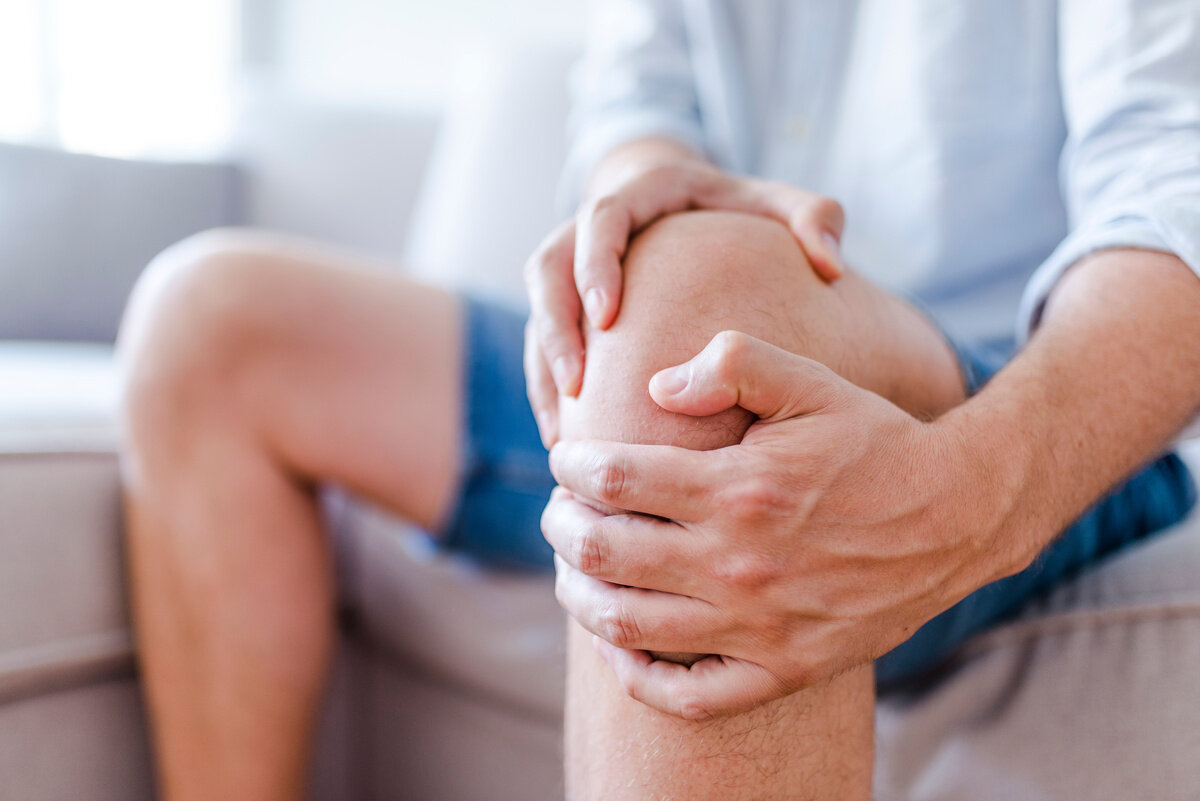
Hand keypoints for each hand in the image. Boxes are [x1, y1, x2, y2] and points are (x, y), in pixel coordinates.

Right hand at [523, 159, 846, 447]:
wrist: (684, 203)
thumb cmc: (737, 209)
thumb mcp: (776, 203)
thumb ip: (813, 219)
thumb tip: (831, 264)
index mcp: (638, 194)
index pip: (601, 219)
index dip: (596, 266)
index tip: (608, 316)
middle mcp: (590, 226)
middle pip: (548, 268)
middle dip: (556, 326)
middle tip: (578, 382)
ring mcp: (571, 266)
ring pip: (538, 313)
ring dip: (544, 369)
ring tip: (562, 428)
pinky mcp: (564, 303)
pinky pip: (542, 344)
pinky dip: (547, 388)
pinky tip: (564, 436)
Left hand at [542, 331, 1025, 719]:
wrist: (957, 516)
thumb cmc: (875, 443)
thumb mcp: (811, 382)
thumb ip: (731, 364)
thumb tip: (656, 388)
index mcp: (739, 489)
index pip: (614, 479)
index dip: (573, 464)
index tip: (566, 457)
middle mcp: (740, 564)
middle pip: (603, 552)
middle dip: (560, 526)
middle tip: (557, 510)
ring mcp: (760, 626)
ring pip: (628, 624)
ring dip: (578, 594)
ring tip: (571, 569)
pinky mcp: (784, 669)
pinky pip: (689, 696)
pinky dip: (638, 678)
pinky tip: (619, 648)